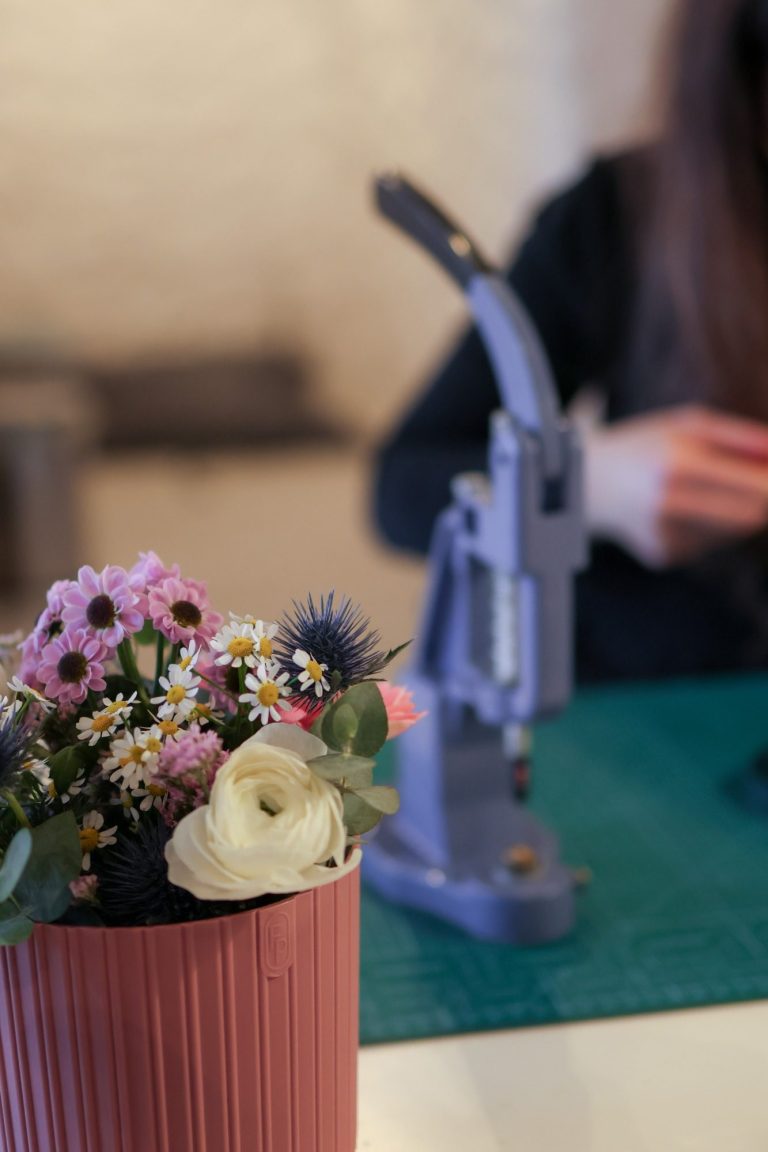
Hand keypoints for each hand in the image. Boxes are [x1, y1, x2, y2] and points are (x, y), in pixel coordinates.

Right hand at [583, 405, 767, 566]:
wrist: (587, 482)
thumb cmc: (647, 446)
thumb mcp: (689, 425)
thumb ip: (742, 437)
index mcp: (679, 463)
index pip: (758, 490)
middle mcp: (670, 504)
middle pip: (752, 517)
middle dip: (762, 501)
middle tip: (752, 484)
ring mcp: (664, 535)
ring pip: (732, 532)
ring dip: (732, 512)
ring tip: (699, 492)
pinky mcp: (662, 554)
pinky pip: (709, 543)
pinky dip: (705, 526)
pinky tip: (676, 511)